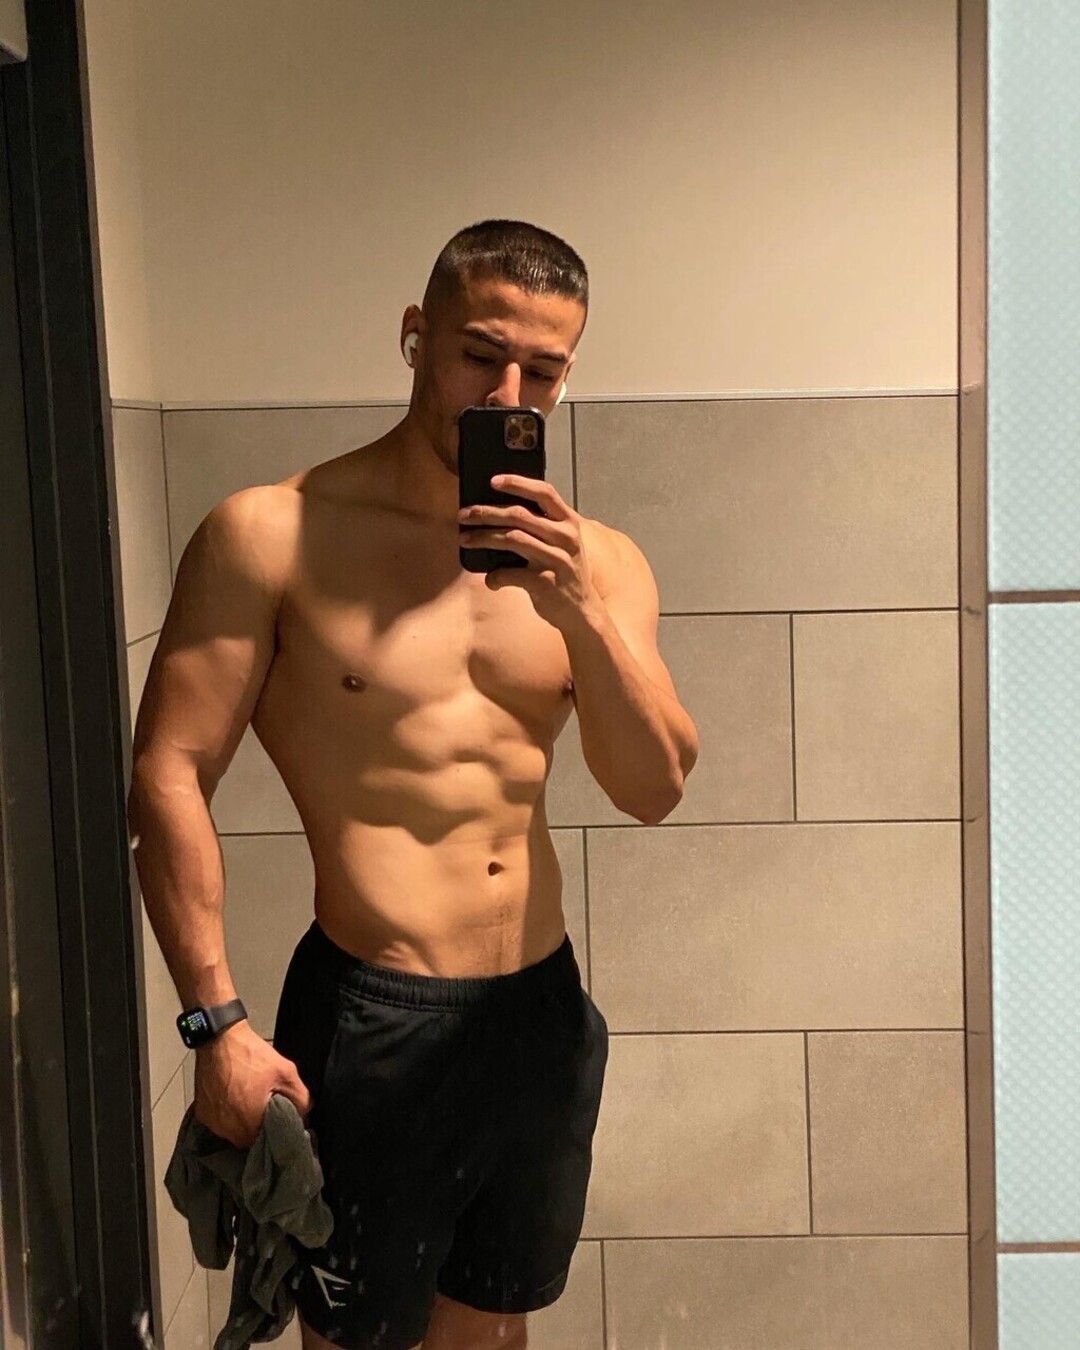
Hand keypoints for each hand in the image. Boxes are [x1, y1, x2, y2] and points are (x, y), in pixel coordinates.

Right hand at [193, 1019, 312, 1148]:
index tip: (279, 1117)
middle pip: (249, 1138)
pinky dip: (228, 1114)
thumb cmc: (250, 1054)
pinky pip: (220, 1122)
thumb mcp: (285, 1072)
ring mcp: (213, 1122)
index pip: (267, 1142)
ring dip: (243, 1120)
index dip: (275, 1130)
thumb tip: (305, 1113)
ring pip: (233, 1131)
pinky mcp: (202, 1113)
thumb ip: (300, 1097)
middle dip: (259, 1124)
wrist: (219, 1039)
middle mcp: (228, 1129)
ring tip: (249, 1098)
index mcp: (248, 1124)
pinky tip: (235, 1096)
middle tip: (265, 1105)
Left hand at [458, 475, 603, 628]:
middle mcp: (566, 538)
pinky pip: (509, 573)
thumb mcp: (563, 544)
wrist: (582, 612)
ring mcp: (556, 560)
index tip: (492, 481)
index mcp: (569, 523)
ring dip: (482, 537)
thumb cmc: (565, 573)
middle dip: (486, 512)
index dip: (517, 483)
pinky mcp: (545, 583)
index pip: (544, 493)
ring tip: (464, 539)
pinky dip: (494, 576)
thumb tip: (499, 513)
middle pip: (519, 515)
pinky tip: (490, 580)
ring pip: (511, 539)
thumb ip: (543, 527)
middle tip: (464, 514)